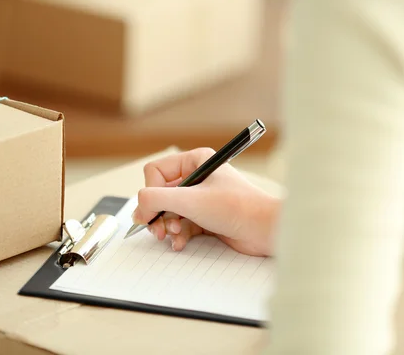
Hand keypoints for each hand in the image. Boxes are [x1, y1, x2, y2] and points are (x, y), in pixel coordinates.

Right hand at [132, 148, 279, 255]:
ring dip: (167, 226)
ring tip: (174, 235)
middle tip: (160, 229)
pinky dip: (177, 235)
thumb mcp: (190, 200)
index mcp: (195, 161)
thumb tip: (137, 209)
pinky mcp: (205, 217)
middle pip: (159, 194)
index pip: (155, 172)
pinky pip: (180, 225)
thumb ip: (155, 200)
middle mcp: (196, 177)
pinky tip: (181, 243)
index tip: (152, 211)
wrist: (265, 230)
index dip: (151, 192)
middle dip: (158, 214)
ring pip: (168, 212)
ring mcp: (200, 198)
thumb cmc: (238, 207)